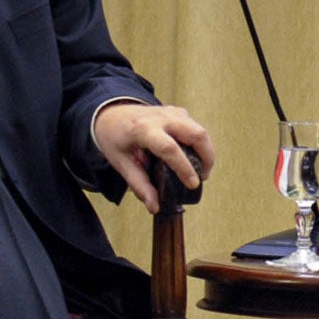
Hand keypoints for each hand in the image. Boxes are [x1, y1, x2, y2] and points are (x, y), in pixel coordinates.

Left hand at [95, 101, 215, 213]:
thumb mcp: (121, 163)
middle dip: (207, 157)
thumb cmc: (115, 138)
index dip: (184, 168)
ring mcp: (171, 112)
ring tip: (201, 170)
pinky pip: (195, 127)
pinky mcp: (177, 112)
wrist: (111, 114)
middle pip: (195, 134)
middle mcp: (160, 118)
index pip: (170, 148)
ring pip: (200, 130)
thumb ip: (139, 185)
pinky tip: (192, 155)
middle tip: (203, 177)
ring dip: (206, 151)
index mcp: (142, 130)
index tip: (193, 184)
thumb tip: (154, 206)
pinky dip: (199, 143)